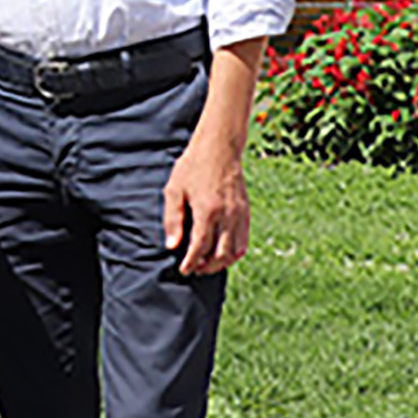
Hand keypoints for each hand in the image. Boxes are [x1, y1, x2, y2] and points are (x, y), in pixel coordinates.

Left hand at [163, 134, 249, 275]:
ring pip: (235, 250)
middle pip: (221, 253)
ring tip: (207, 265)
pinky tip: (224, 254)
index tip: (184, 269)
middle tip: (194, 269)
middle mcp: (227, 215)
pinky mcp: (246, 211)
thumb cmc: (192, 167)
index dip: (191, 262)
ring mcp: (239, 213)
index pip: (200, 246)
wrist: (219, 148)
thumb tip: (172, 245)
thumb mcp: (174, 190)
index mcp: (207, 210)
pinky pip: (245, 239)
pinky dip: (236, 252)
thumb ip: (172, 220)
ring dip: (222, 262)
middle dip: (207, 266)